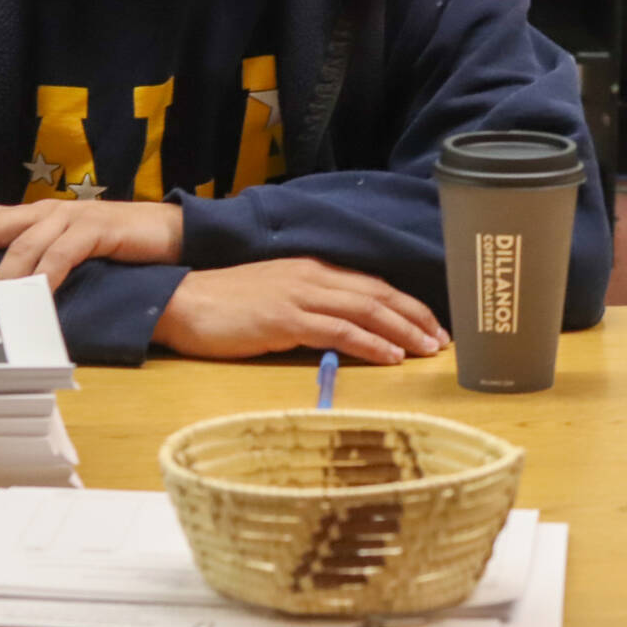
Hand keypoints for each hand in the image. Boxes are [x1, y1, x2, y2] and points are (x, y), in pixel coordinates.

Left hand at [0, 200, 182, 288]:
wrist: (171, 232)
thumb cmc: (117, 246)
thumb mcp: (69, 250)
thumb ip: (37, 261)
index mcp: (33, 214)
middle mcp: (46, 210)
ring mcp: (71, 217)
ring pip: (23, 242)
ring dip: (1, 273)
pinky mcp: (98, 229)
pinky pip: (63, 253)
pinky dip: (47, 276)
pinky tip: (38, 295)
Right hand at [153, 259, 451, 365]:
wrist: (181, 302)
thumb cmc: (227, 306)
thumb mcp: (278, 298)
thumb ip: (313, 306)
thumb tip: (347, 329)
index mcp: (314, 270)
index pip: (374, 285)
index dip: (408, 305)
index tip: (433, 325)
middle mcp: (314, 277)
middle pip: (379, 295)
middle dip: (417, 317)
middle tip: (444, 341)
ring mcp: (300, 296)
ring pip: (367, 310)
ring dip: (403, 331)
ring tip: (428, 350)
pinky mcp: (285, 319)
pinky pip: (339, 331)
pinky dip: (370, 343)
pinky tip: (391, 357)